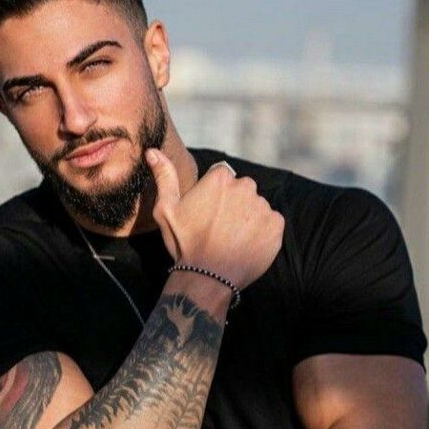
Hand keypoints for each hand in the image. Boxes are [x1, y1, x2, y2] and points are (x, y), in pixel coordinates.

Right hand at [145, 149, 284, 290]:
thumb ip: (164, 177)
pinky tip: (245, 245)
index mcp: (220, 178)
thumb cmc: (184, 243)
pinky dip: (262, 232)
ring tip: (232, 240)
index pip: (222, 177)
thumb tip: (152, 150)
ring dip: (248, 219)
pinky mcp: (276, 225)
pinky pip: (271, 223)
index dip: (213, 195)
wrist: (207, 278)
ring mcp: (263, 206)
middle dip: (233, 204)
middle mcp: (245, 186)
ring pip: (256, 207)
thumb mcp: (166, 210)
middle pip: (242, 190)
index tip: (206, 214)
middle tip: (219, 228)